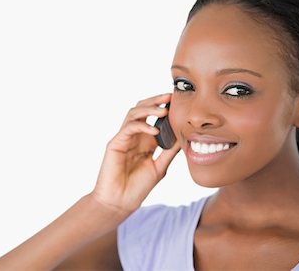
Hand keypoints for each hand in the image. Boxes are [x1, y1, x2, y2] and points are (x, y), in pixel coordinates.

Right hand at [90, 93, 180, 217]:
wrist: (120, 203)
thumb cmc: (137, 188)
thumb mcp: (159, 167)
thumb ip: (169, 152)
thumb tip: (184, 138)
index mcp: (144, 141)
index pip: (153, 117)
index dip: (164, 107)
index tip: (179, 102)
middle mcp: (133, 136)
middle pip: (142, 109)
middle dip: (155, 101)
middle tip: (170, 96)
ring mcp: (123, 138)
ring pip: (133, 113)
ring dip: (149, 108)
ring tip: (164, 109)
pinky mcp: (115, 143)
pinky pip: (128, 128)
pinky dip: (142, 126)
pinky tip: (154, 130)